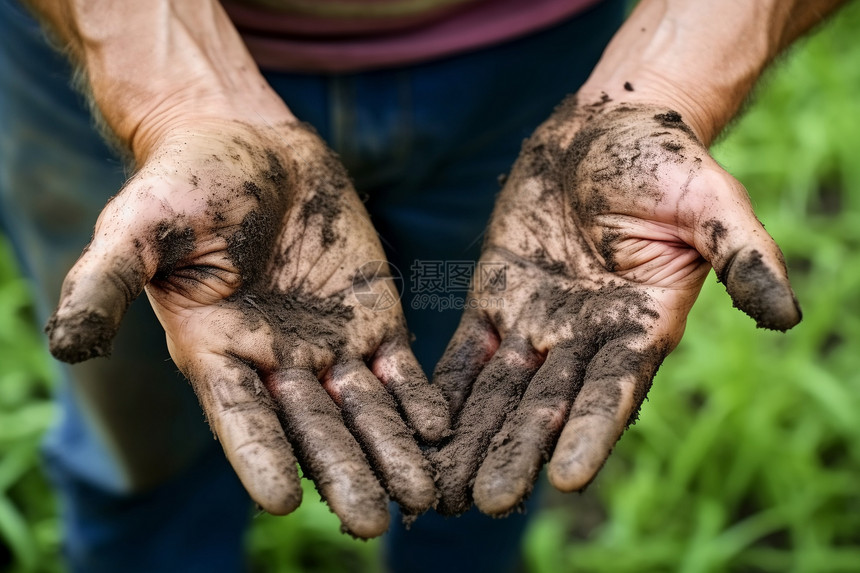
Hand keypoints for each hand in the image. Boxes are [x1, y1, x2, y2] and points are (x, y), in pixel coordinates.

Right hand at [46, 118, 447, 536]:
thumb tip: (65, 343)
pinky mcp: (373, 321)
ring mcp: (330, 346)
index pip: (239, 416)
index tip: (281, 499)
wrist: (250, 144)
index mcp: (217, 354)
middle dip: (343, 473)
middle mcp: (276, 363)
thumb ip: (105, 283)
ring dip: (393, 452)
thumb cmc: (187, 183)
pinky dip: (418, 399)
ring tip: (423, 494)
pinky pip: (399, 370)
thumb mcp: (138, 228)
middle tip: (370, 521)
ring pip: (364, 412)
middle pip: (313, 430)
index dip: (258, 455)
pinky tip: (441, 429)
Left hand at [431, 96, 800, 515]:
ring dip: (472, 435)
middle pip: (548, 404)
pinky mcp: (496, 298)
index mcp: (641, 325)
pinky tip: (419, 424)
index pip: (613, 389)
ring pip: (500, 391)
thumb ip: (741, 255)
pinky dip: (444, 389)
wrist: (604, 126)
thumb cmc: (664, 157)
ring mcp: (537, 322)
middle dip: (518, 450)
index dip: (589, 431)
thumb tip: (787, 315)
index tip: (564, 477)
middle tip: (487, 500)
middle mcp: (586, 337)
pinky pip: (466, 351)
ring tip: (441, 484)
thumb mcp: (710, 201)